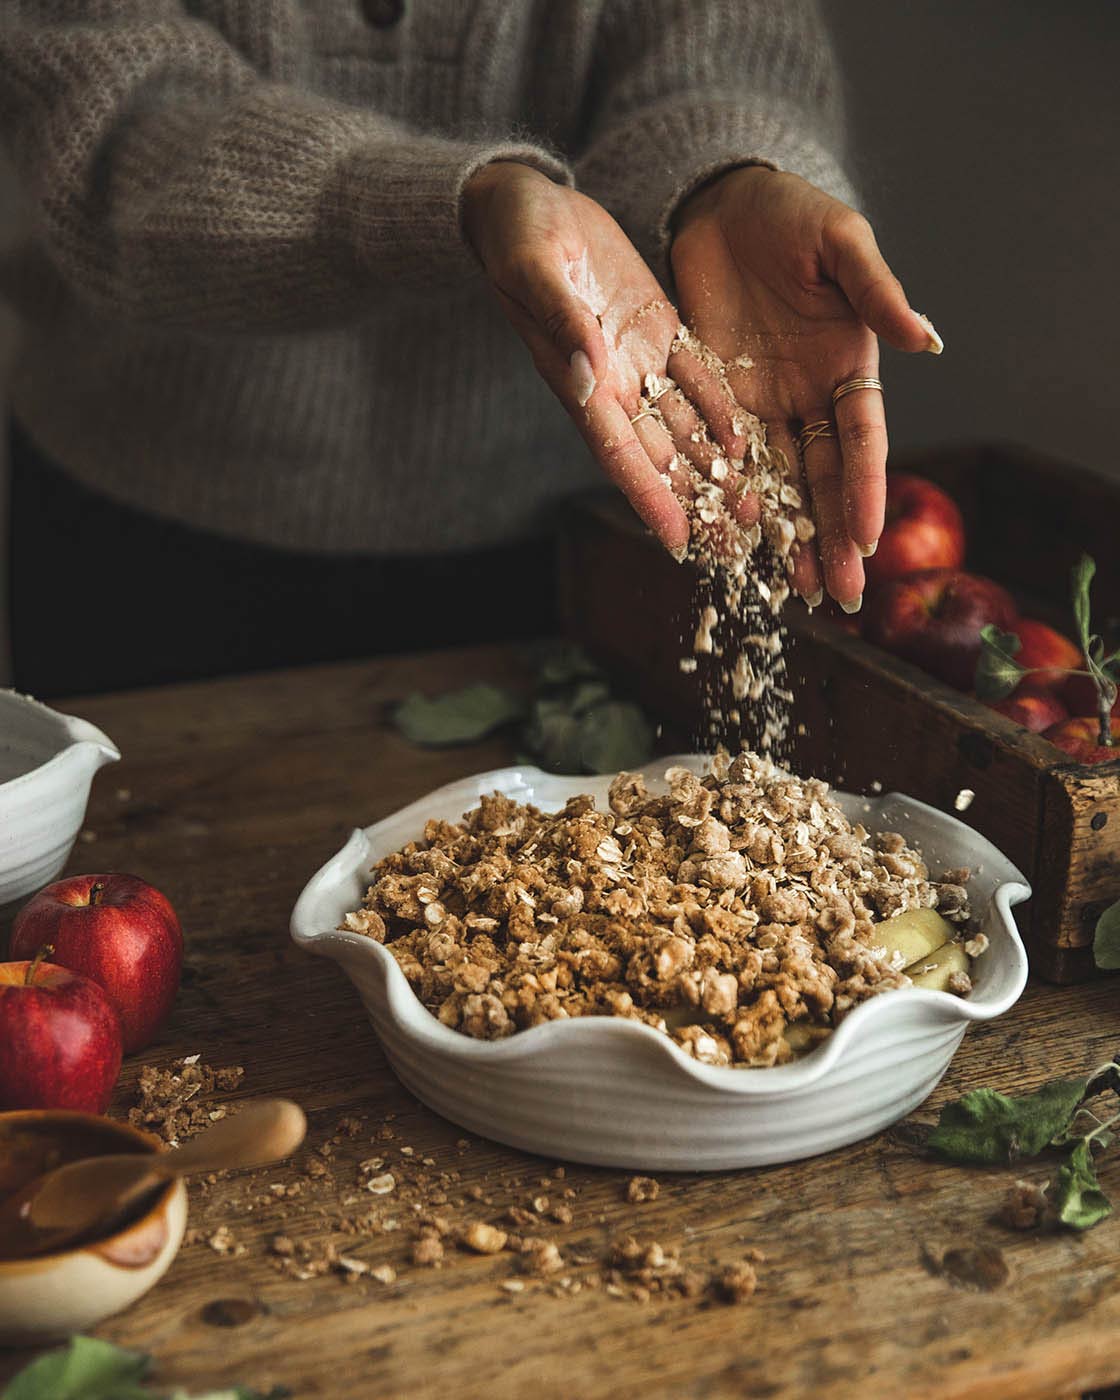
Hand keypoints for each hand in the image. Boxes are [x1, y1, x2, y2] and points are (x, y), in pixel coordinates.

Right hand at [463, 162, 753, 555]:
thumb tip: (590, 372)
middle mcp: (610, 384)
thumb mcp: (535, 269)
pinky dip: (720, 410)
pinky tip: (751, 440)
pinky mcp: (657, 331)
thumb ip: (562, 320)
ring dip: (717, 468)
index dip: (649, 499)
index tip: (679, 542)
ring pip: (684, 427)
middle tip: (739, 544)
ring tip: (757, 506)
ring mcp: (636, 360)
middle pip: (660, 456)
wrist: (523, 202)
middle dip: (698, 500)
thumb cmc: (516, 234)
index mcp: (578, 381)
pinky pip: (695, 378)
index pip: (620, 454)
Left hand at [670, 166, 940, 606]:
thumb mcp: (839, 244)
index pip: (861, 438)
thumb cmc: (792, 215)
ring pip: (777, 483)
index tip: (870, 539)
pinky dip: (729, 502)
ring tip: (788, 591)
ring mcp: (762, 405)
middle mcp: (809, 396)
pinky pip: (723, 461)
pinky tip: (731, 544)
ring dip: (785, 536)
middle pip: (824, 477)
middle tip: (840, 597)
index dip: (866, 488)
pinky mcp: (715, 402)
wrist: (722, 206)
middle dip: (832, 537)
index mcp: (849, 365)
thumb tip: (928, 340)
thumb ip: (876, 291)